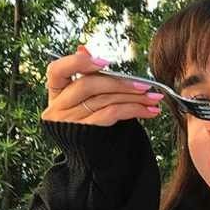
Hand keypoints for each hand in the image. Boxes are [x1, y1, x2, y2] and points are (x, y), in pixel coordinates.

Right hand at [41, 45, 163, 125]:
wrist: (89, 160)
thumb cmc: (88, 122)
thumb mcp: (83, 99)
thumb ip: (84, 76)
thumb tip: (83, 48)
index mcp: (55, 92)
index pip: (56, 70)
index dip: (78, 62)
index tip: (104, 61)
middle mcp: (58, 107)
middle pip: (88, 85)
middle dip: (120, 83)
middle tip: (144, 85)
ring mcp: (70, 121)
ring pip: (104, 100)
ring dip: (134, 98)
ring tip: (154, 99)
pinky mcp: (87, 132)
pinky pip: (112, 114)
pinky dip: (134, 110)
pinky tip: (149, 111)